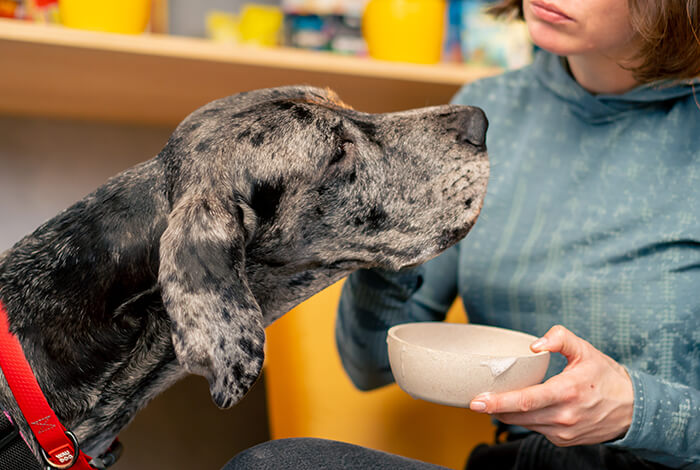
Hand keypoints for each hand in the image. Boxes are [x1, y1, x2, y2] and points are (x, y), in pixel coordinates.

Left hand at [469, 325, 633, 446]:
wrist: (633, 409)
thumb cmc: (606, 376)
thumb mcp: (585, 350)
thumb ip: (560, 338)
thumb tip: (535, 344)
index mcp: (568, 391)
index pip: (527, 400)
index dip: (499, 402)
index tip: (477, 401)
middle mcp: (565, 415)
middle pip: (519, 416)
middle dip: (495, 409)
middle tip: (474, 401)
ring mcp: (564, 432)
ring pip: (525, 424)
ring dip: (507, 415)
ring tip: (493, 402)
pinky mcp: (563, 441)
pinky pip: (536, 429)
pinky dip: (525, 419)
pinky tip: (521, 408)